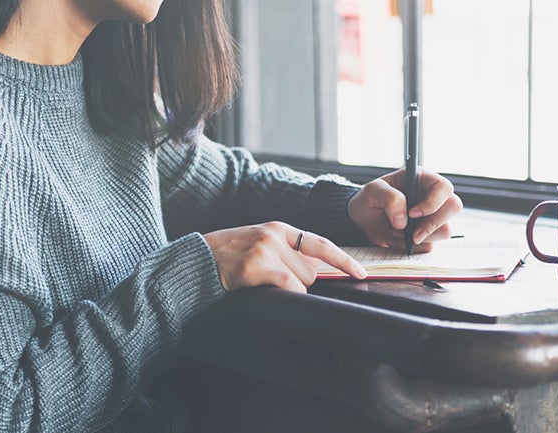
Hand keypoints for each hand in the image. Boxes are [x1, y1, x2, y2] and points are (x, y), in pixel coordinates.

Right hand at [203, 221, 366, 292]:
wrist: (197, 260)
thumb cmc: (230, 257)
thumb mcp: (260, 244)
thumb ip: (287, 253)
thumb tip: (316, 272)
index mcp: (279, 229)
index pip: (321, 244)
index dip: (343, 260)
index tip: (361, 273)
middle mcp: (275, 236)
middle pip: (311, 271)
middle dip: (298, 282)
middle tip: (270, 279)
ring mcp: (265, 250)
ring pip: (301, 282)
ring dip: (287, 290)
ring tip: (260, 282)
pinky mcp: (255, 267)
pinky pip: (289, 286)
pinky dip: (287, 294)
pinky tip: (267, 291)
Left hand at [347, 167, 462, 251]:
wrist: (361, 221)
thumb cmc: (368, 200)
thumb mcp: (372, 192)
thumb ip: (389, 199)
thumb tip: (404, 220)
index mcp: (422, 180)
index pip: (443, 187)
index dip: (433, 202)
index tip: (412, 214)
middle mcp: (432, 198)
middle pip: (454, 207)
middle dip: (433, 224)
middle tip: (412, 234)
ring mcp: (432, 217)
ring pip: (445, 230)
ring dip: (420, 238)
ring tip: (395, 234)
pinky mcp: (427, 235)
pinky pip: (430, 246)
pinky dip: (412, 247)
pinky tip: (395, 240)